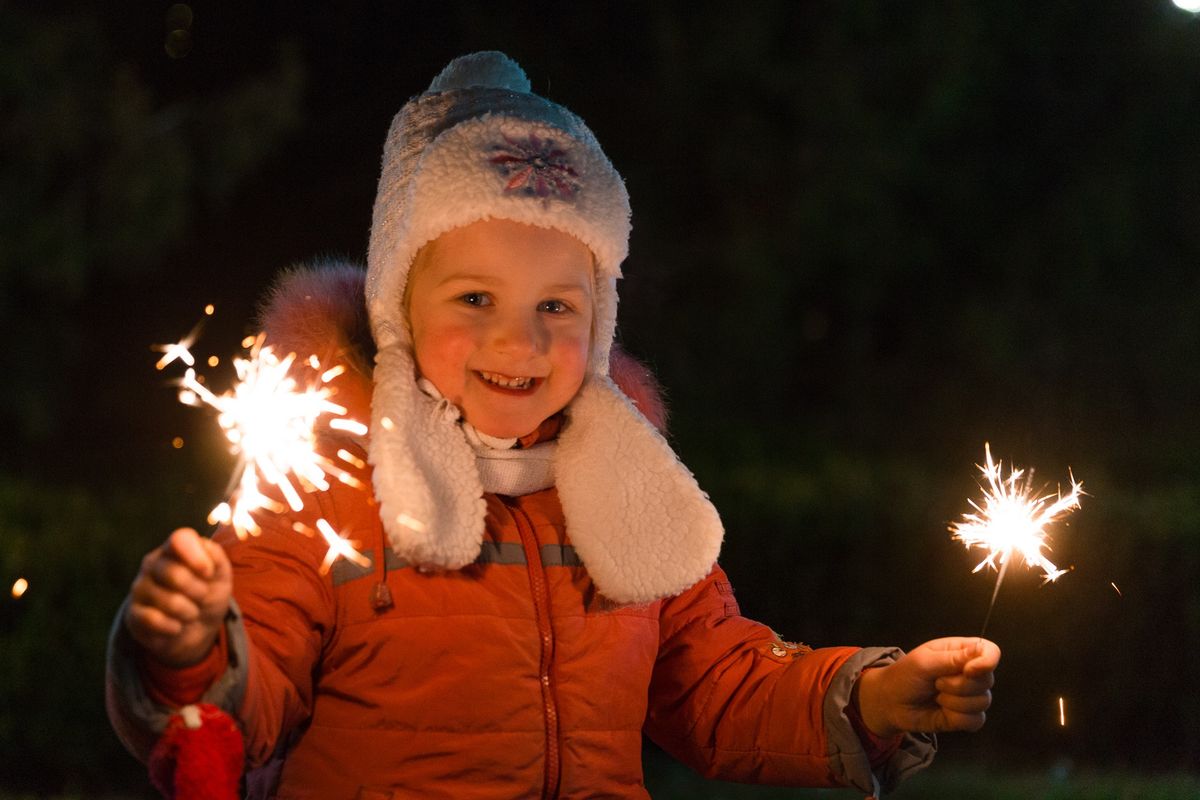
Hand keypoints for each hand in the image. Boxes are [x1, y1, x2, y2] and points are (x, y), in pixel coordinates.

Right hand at [124, 528, 231, 667]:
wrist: (196, 627)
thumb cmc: (208, 592)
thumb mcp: (220, 574)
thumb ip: (215, 556)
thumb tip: (204, 547)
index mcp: (174, 549)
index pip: (180, 539)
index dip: (197, 556)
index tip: (209, 573)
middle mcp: (153, 564)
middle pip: (175, 574)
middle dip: (199, 591)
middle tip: (202, 596)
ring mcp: (140, 588)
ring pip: (169, 602)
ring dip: (190, 612)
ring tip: (191, 612)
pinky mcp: (133, 613)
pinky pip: (155, 620)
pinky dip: (174, 627)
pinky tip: (177, 626)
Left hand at [855, 637, 999, 737]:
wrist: (891, 703)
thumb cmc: (904, 675)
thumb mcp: (924, 662)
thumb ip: (953, 658)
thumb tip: (982, 650)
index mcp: (962, 651)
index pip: (990, 651)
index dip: (987, 662)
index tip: (968, 671)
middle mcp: (971, 672)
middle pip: (987, 680)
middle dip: (958, 685)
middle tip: (935, 682)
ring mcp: (970, 695)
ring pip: (982, 702)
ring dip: (953, 702)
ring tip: (935, 696)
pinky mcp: (967, 717)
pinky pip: (976, 720)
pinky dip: (957, 718)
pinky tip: (942, 711)